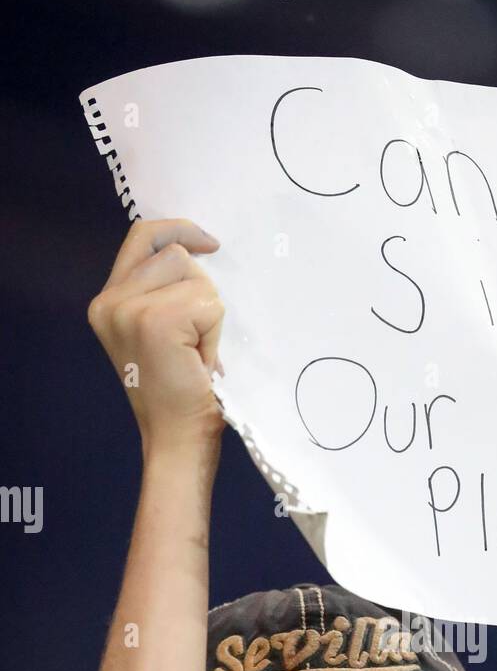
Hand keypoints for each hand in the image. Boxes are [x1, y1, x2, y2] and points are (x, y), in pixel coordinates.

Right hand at [87, 218, 225, 455]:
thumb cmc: (180, 394)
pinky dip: (215, 333)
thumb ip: (163, 291)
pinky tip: (201, 362)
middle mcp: (109, 302)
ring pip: (193, 274)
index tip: (210, 245)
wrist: (177, 440)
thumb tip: (197, 252)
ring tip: (196, 351)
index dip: (179, 231)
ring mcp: (127, 309)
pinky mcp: (154, 321)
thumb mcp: (163, 333)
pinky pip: (208, 303)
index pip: (142, 236)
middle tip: (195, 341)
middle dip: (200, 292)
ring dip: (208, 314)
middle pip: (175, 253)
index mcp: (107, 301)